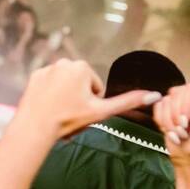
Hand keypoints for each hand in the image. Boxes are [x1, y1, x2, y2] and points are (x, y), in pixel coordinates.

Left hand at [16, 59, 161, 140]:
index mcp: (82, 67)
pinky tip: (47, 105)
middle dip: (79, 98)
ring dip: (65, 96)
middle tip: (70, 113)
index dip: (92, 102)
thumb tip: (154, 95)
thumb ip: (127, 102)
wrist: (35, 127)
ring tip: (58, 110)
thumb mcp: (101, 111)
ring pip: (65, 85)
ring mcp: (47, 67)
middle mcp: (64, 62)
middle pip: (81, 84)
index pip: (96, 88)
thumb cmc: (69, 119)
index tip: (81, 110)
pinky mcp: (34, 75)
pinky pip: (49, 85)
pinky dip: (50, 94)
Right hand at [153, 84, 189, 167]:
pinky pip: (157, 107)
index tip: (185, 122)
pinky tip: (171, 131)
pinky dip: (161, 121)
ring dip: (169, 121)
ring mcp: (179, 101)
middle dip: (177, 115)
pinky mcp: (166, 108)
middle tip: (183, 131)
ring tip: (180, 133)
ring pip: (166, 100)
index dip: (185, 105)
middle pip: (177, 93)